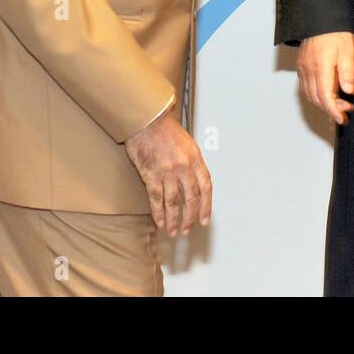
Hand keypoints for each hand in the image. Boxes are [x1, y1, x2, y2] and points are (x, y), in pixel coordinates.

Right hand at [125, 113, 211, 236]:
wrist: (147, 121)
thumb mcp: (188, 143)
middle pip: (191, 199)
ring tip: (173, 232)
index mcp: (195, 159)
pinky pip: (156, 199)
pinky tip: (159, 221)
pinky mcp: (151, 175)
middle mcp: (184, 167)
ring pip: (174, 203)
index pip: (205, 188)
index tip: (205, 219)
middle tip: (188, 229)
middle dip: (190, 217)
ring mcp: (167, 172)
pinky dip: (158, 212)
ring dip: (174, 220)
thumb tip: (195, 181)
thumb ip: (192, 163)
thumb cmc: (166, 129)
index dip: (207, 206)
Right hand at [298, 31, 353, 125]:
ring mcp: (302, 68)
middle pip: (317, 98)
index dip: (334, 111)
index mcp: (321, 66)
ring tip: (340, 102)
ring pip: (310, 94)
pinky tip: (328, 91)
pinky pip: (306, 86)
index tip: (342, 119)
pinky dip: (316, 94)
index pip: (325, 96)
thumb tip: (349, 91)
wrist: (320, 17)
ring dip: (324, 102)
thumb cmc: (335, 32)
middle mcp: (308, 69)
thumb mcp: (348, 50)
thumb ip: (348, 72)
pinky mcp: (301, 65)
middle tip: (347, 109)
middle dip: (332, 108)